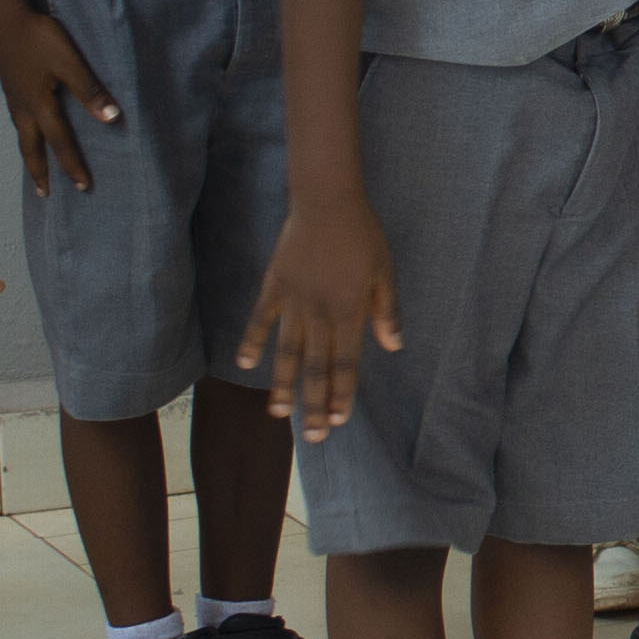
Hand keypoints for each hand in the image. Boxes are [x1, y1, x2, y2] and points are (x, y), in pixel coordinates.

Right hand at [0, 8, 119, 198]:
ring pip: (21, 135)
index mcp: (39, 106)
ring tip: (35, 169)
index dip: (73, 166)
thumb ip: (90, 90)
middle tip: (45, 194)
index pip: (60, 142)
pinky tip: (26, 130)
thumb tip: (112, 119)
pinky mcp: (8, 86)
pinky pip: (17, 122)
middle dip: (39, 172)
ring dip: (29, 155)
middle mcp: (22, 108)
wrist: (3, 16)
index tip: (83, 187)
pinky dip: (23, 136)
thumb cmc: (38, 37)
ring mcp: (12, 98)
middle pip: (31, 148)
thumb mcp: (69, 62)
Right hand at [238, 200, 403, 438]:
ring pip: (287, 352)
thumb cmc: (363, 235)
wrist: (327, 201)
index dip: (341, 393)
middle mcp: (320, 313)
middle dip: (314, 404)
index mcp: (350, 311)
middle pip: (315, 367)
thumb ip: (387, 311)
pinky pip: (261, 318)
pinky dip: (252, 341)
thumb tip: (393, 346)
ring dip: (283, 384)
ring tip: (279, 413)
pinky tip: (245, 364)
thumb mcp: (385, 272)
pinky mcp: (275, 286)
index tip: (338, 421)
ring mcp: (294, 301)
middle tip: (312, 437)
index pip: (346, 363)